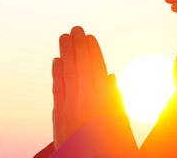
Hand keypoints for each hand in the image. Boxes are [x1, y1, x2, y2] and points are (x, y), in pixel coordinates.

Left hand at [52, 26, 124, 148]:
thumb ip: (115, 99)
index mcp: (103, 102)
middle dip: (77, 46)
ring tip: (63, 38)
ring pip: (66, 74)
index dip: (92, 51)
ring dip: (65, 54)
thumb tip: (110, 75)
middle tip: (74, 29)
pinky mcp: (59, 117)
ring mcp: (69, 108)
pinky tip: (55, 61)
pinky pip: (58, 89)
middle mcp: (84, 102)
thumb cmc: (111, 149)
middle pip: (79, 67)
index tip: (88, 36)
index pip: (96, 69)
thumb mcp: (121, 125)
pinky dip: (56, 74)